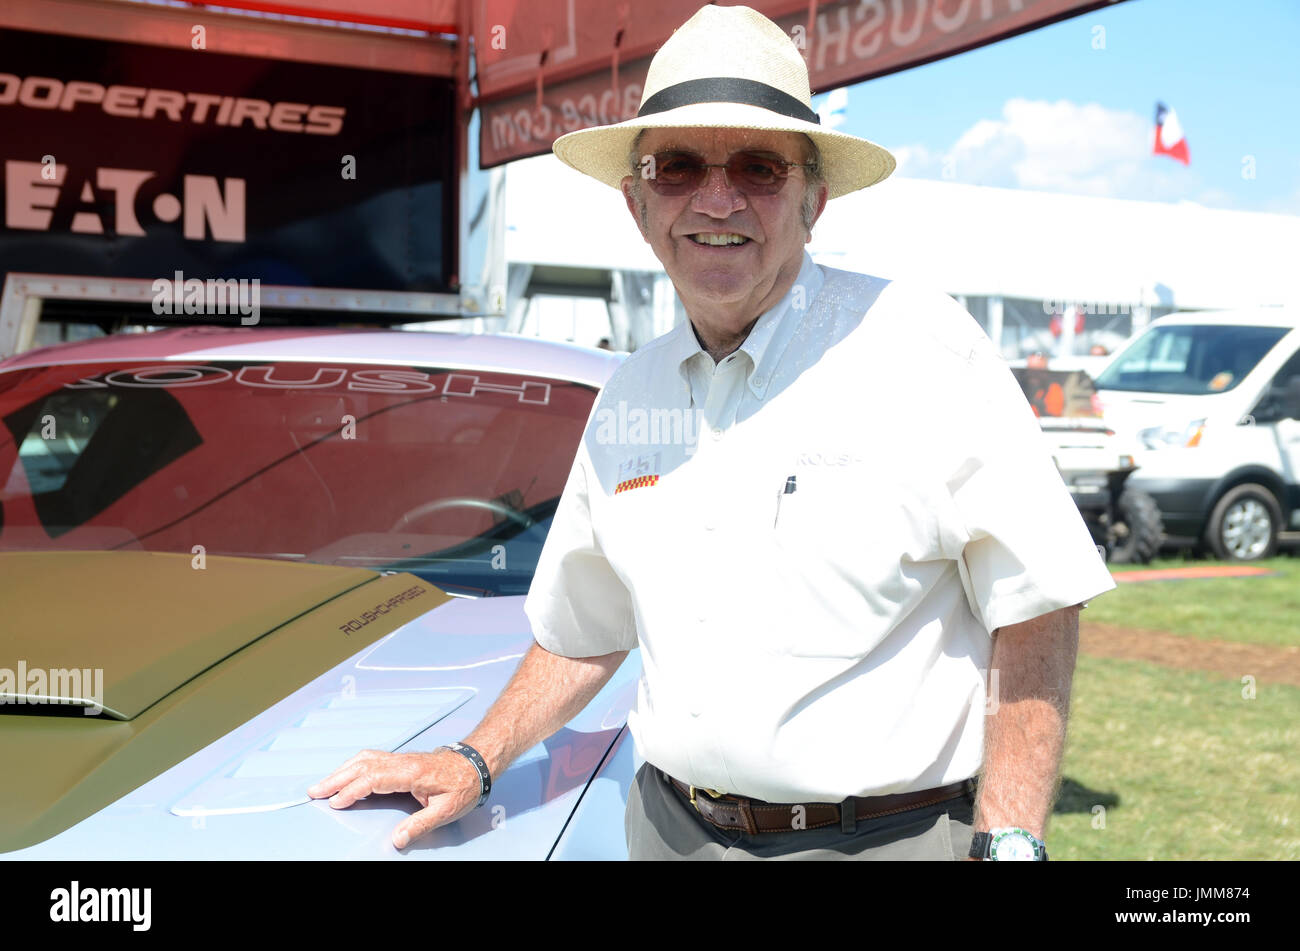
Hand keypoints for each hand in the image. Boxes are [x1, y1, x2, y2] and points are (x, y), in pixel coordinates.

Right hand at [307, 747, 483, 848]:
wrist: (476, 763)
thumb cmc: (464, 786)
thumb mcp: (447, 810)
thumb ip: (420, 825)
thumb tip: (396, 840)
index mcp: (411, 773)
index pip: (374, 779)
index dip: (352, 790)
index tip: (336, 803)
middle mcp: (402, 762)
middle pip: (362, 765)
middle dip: (336, 778)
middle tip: (314, 791)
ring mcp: (400, 758)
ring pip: (364, 759)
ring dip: (341, 770)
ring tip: (323, 784)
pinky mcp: (400, 760)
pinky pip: (371, 759)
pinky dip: (353, 766)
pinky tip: (345, 773)